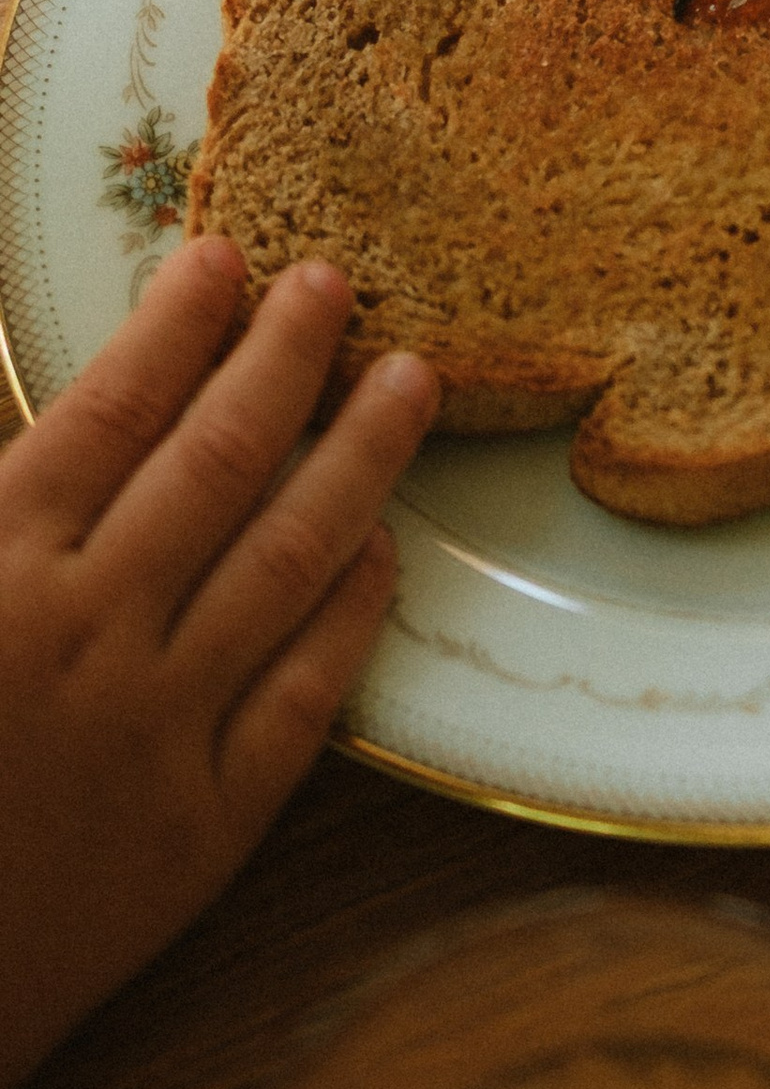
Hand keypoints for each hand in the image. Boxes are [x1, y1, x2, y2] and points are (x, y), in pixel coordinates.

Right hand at [0, 238, 437, 1088]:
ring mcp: (153, 734)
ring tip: (411, 381)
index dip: (173, 325)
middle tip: (337, 282)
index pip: (105, 410)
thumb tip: (28, 412)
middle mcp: (83, 636)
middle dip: (285, 358)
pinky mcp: (201, 833)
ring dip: (359, 459)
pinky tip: (387, 551)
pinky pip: (304, 699)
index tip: (225, 255)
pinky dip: (354, 616)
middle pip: (217, 462)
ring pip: (289, 561)